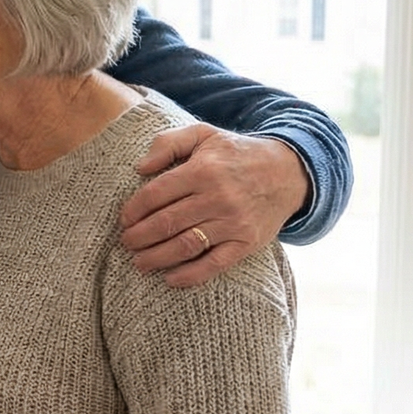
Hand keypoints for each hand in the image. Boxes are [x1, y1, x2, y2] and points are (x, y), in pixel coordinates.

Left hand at [119, 126, 308, 287]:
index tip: (124, 220)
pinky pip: (213, 264)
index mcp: (203, 170)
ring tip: (139, 262)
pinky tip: (170, 279)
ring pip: (185, 245)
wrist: (288, 172)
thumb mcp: (202, 134)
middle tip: (126, 243)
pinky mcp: (246, 243)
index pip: (155, 194)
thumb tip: (139, 168)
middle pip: (166, 223)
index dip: (133, 210)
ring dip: (156, 258)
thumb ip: (167, 143)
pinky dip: (189, 275)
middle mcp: (217, 197)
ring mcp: (233, 223)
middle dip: (138, 237)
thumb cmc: (235, 154)